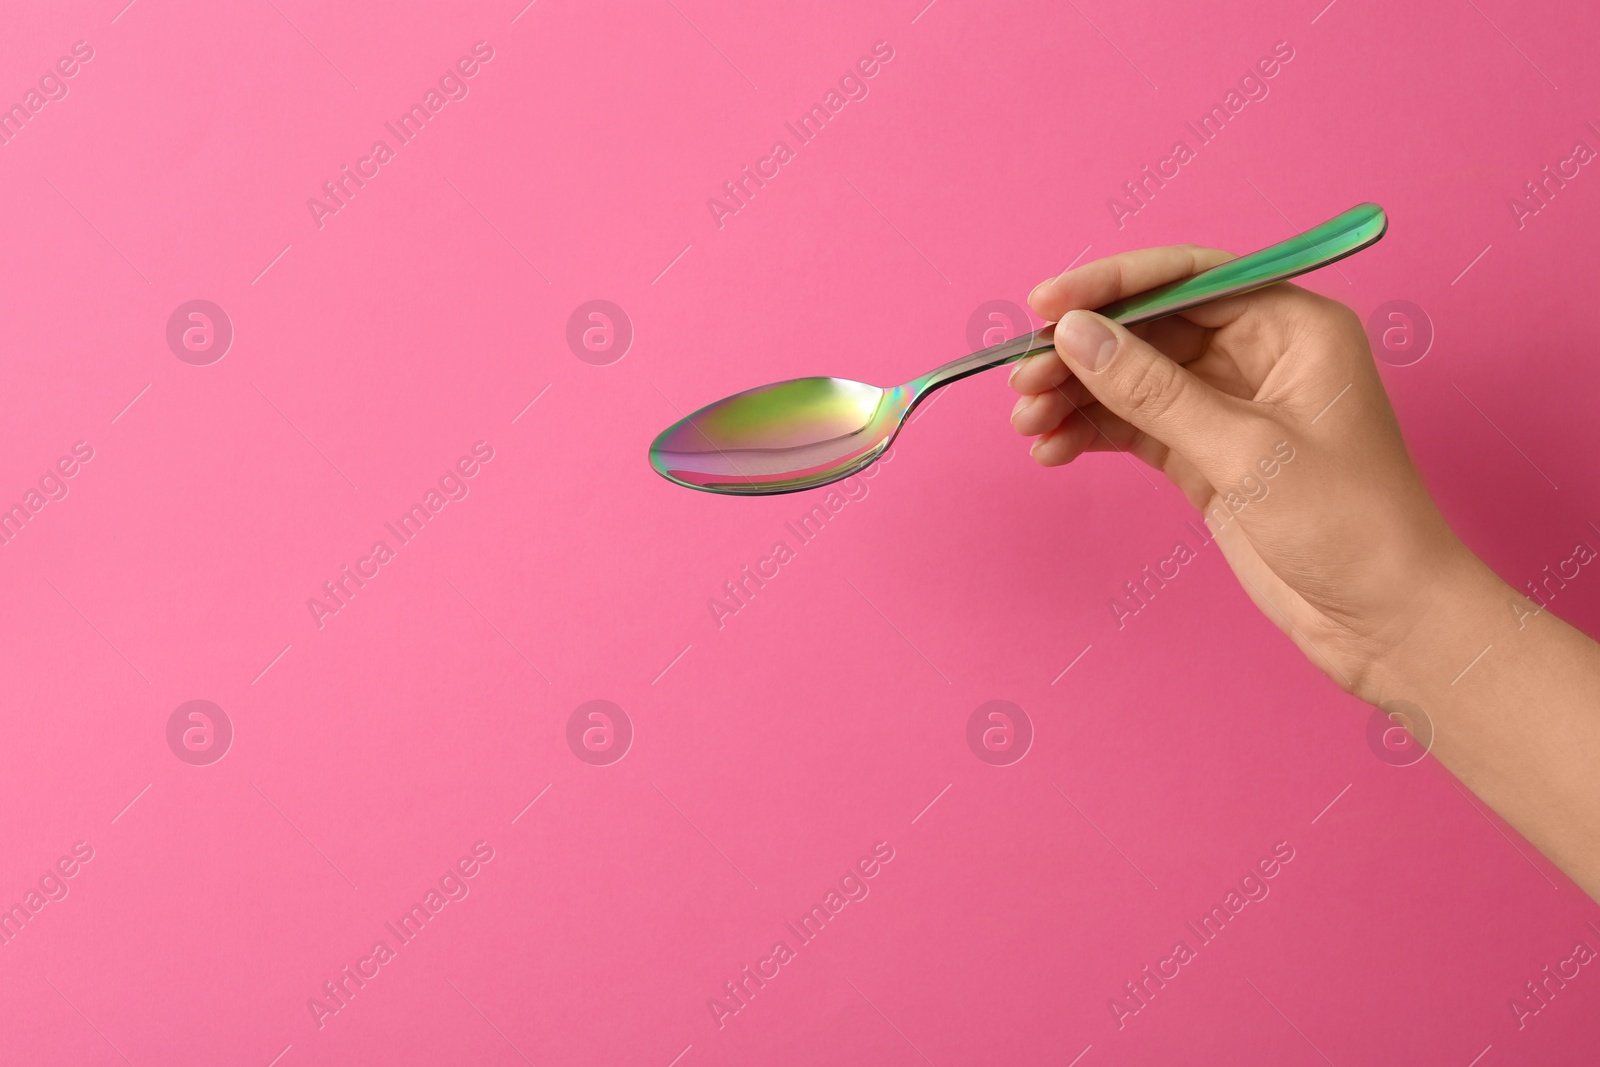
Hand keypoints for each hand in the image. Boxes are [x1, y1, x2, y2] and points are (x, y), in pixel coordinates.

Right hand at [1009, 245, 1477, 699]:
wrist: (1384, 620)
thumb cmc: (1350, 526)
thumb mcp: (1245, 451)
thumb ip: (1153, 391)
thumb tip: (1075, 334)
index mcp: (1293, 326)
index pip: (1187, 278)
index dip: (1111, 287)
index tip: (1045, 306)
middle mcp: (1260, 354)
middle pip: (1149, 327)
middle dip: (1083, 350)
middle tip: (1024, 380)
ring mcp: (1229, 407)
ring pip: (1133, 379)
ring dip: (1076, 395)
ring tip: (1028, 424)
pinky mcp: (1206, 456)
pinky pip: (1134, 426)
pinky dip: (1091, 433)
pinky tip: (1053, 448)